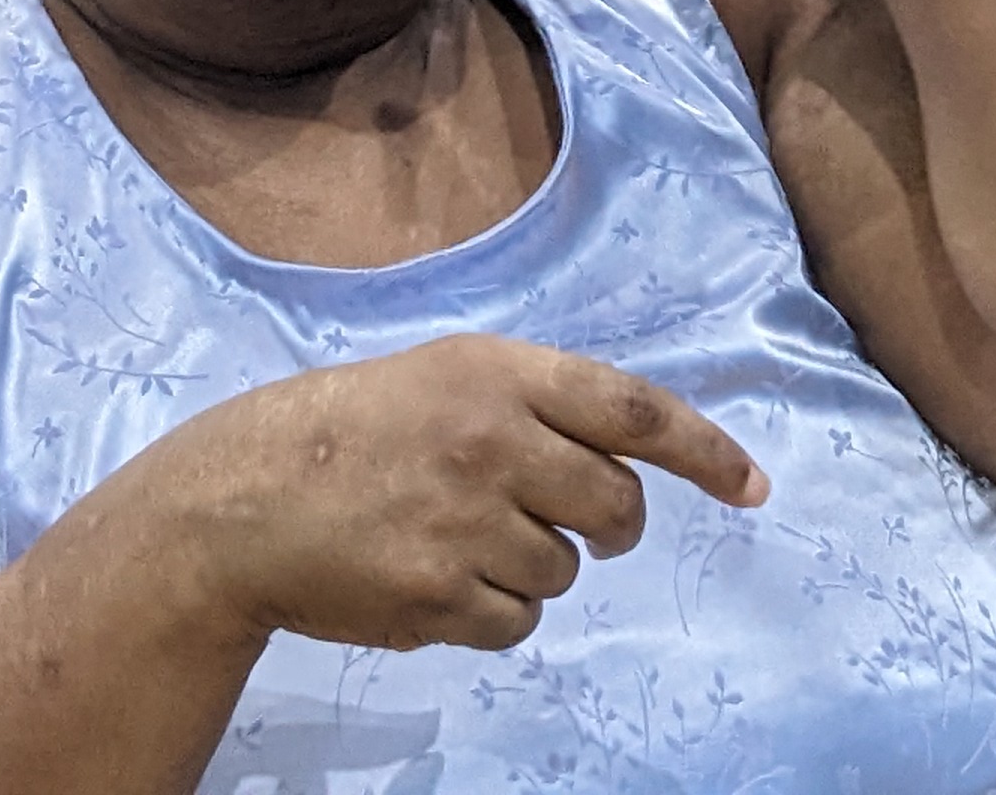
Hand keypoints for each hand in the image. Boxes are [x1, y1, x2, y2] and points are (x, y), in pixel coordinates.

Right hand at [144, 335, 763, 657]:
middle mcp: (490, 441)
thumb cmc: (354, 430)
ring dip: (532, 567)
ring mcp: (464, 522)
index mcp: (498, 373)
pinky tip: (438, 580)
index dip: (705, 451)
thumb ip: (536, 403)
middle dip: (609, 524)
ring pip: (565, 570)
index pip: (634, 410)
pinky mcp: (437, 596)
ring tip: (458, 537)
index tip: (753, 486)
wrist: (243, 502)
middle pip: (616, 504)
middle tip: (564, 518)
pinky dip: (494, 613)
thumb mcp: (446, 376)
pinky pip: (518, 622)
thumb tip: (634, 461)